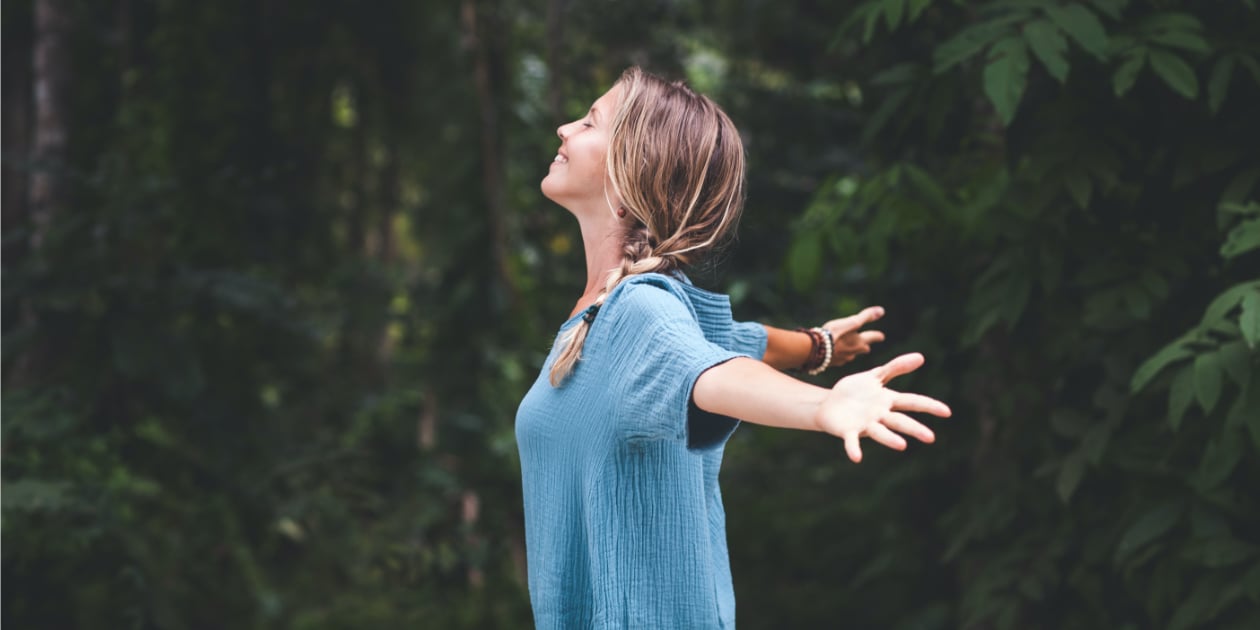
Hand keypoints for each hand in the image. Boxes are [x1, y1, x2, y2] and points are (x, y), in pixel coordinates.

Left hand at [814, 352, 950, 462]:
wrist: (829, 403)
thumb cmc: (856, 391)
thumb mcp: (875, 375)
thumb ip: (896, 367)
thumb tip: (921, 357)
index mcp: (888, 401)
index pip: (912, 402)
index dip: (929, 406)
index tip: (947, 412)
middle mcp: (879, 415)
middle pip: (900, 421)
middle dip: (914, 429)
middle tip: (930, 437)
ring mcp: (864, 424)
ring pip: (880, 432)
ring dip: (890, 439)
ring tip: (902, 445)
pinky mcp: (848, 431)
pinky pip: (852, 441)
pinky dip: (854, 449)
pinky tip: (857, 457)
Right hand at [820, 306, 885, 367]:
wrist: (815, 350)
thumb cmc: (834, 334)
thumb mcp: (851, 322)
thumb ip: (866, 317)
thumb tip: (881, 310)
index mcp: (859, 342)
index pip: (872, 338)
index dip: (877, 336)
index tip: (881, 336)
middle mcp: (853, 353)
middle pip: (862, 349)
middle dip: (864, 346)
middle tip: (867, 345)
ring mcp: (842, 359)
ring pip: (850, 355)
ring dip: (851, 351)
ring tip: (849, 348)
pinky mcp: (831, 363)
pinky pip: (838, 359)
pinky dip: (838, 354)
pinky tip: (833, 353)